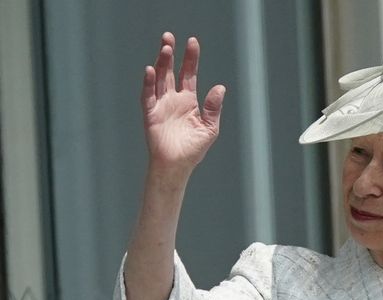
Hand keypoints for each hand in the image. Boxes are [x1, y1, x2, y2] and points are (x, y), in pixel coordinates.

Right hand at [142, 32, 224, 172]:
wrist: (177, 167)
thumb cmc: (194, 150)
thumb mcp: (209, 128)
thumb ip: (213, 107)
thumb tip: (220, 87)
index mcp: (188, 101)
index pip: (188, 74)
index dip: (190, 58)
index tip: (192, 42)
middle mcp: (173, 99)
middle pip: (170, 71)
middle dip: (170, 54)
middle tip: (170, 36)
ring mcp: (161, 105)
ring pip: (159, 79)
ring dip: (161, 63)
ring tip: (165, 48)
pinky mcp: (150, 114)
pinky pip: (148, 95)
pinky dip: (149, 83)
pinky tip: (151, 70)